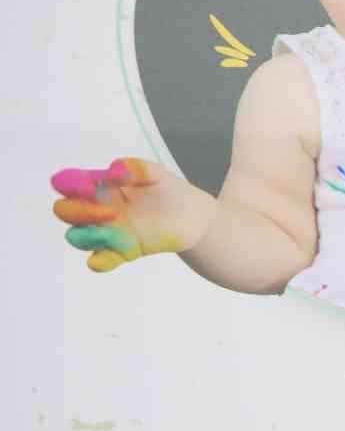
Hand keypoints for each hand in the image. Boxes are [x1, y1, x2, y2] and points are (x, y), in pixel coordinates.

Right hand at [51, 158, 212, 270]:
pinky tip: (101, 261)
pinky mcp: (122, 251)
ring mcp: (107, 231)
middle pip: (65, 211)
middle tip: (109, 211)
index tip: (86, 184)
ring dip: (86, 235)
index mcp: (99, 186)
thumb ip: (137, 168)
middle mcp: (96, 208)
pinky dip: (98, 262)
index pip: (69, 183)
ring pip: (77, 237)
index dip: (69, 183)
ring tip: (113, 231)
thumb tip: (116, 169)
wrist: (193, 216)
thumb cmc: (168, 190)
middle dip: (78, 210)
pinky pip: (101, 260)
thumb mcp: (156, 174)